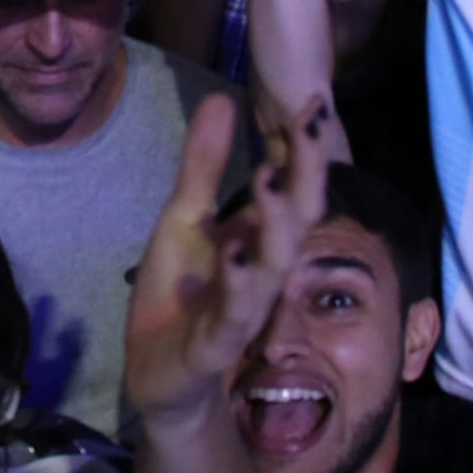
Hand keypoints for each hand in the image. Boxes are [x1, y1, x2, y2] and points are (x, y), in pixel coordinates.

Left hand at [123, 92, 312, 421]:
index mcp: (259, 242)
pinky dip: (235, 290)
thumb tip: (222, 98)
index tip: (314, 99)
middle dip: (303, 177)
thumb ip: (203, 167)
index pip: (295, 190)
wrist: (158, 374)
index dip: (305, 148)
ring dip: (275, 230)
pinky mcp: (213, 346)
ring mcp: (241, 311)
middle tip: (306, 127)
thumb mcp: (184, 221)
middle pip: (295, 223)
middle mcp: (261, 273)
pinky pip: (231, 319)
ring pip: (271, 270)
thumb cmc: (180, 297)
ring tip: (271, 184)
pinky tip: (233, 260)